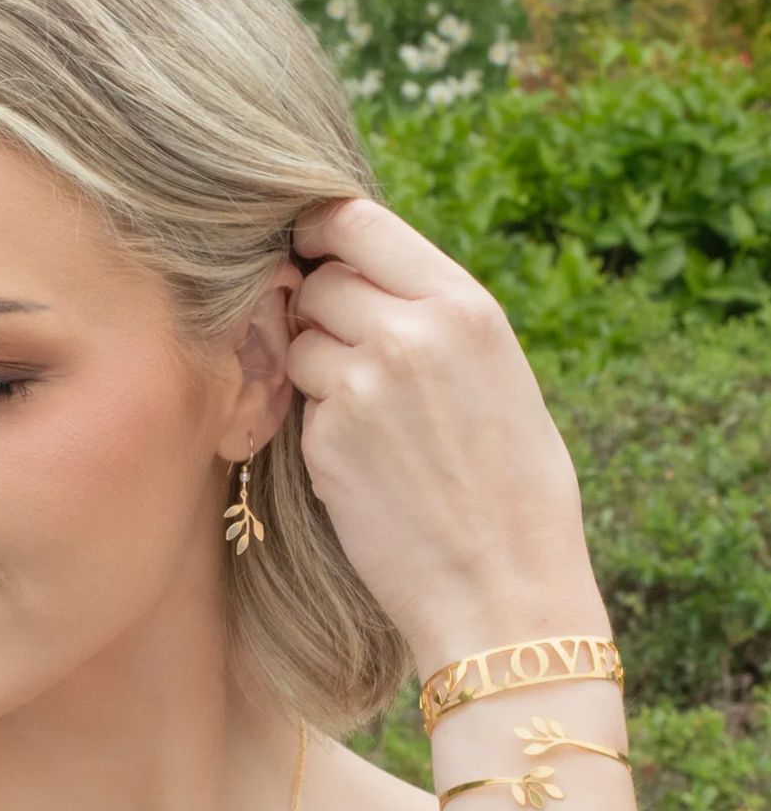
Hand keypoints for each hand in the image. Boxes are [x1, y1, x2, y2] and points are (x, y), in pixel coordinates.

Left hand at [286, 198, 603, 675]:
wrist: (503, 588)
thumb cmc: (514, 489)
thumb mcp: (498, 374)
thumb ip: (435, 319)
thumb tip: (369, 283)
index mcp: (464, 306)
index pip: (358, 223)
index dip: (320, 233)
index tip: (309, 248)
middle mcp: (408, 333)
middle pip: (317, 282)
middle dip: (317, 310)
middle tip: (348, 354)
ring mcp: (360, 387)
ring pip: (296, 343)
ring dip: (311, 368)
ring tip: (367, 418)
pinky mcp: (324, 442)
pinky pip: (297, 406)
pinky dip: (314, 424)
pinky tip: (361, 463)